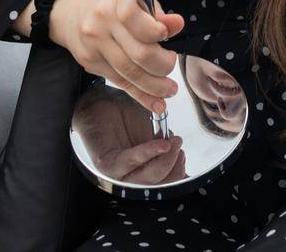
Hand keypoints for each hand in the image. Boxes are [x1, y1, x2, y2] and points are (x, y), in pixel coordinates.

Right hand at [49, 0, 184, 114]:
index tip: (167, 35)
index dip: (158, 31)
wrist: (69, 12)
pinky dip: (140, 95)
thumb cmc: (109, 3)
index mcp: (117, 1)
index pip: (138, 19)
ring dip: (154, 86)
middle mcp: (103, 24)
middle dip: (163, 65)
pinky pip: (120, 83)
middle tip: (171, 63)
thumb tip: (176, 24)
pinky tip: (155, 102)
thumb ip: (157, 12)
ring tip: (169, 89)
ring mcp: (94, 46)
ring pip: (129, 73)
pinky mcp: (91, 64)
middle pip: (139, 53)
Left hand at [72, 84, 186, 183]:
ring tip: (172, 144)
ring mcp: (116, 174)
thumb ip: (166, 145)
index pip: (162, 185)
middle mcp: (128, 178)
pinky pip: (129, 162)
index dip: (176, 174)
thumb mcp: (154, 132)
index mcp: (141, 172)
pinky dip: (147, 153)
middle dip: (173, 167)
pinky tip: (160, 144)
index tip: (183, 154)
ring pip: (144, 179)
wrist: (102, 99)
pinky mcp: (105, 164)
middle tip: (179, 146)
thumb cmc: (128, 116)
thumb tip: (182, 157)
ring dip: (163, 162)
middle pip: (156, 186)